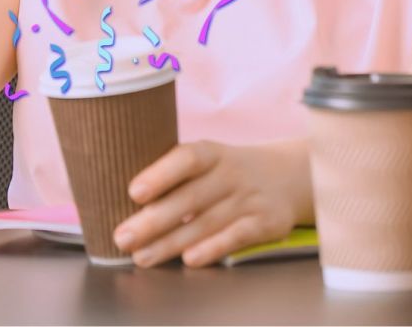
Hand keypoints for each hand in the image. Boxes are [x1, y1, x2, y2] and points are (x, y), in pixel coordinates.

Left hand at [112, 139, 312, 267]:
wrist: (288, 176)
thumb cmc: (228, 171)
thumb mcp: (209, 159)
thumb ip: (176, 173)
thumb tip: (129, 199)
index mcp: (211, 152)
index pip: (186, 158)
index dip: (160, 174)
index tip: (134, 192)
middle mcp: (231, 173)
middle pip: (190, 198)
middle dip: (153, 221)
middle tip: (123, 237)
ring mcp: (249, 199)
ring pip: (206, 222)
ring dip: (172, 243)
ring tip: (142, 256)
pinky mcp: (266, 224)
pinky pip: (237, 237)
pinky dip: (212, 248)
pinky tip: (188, 259)